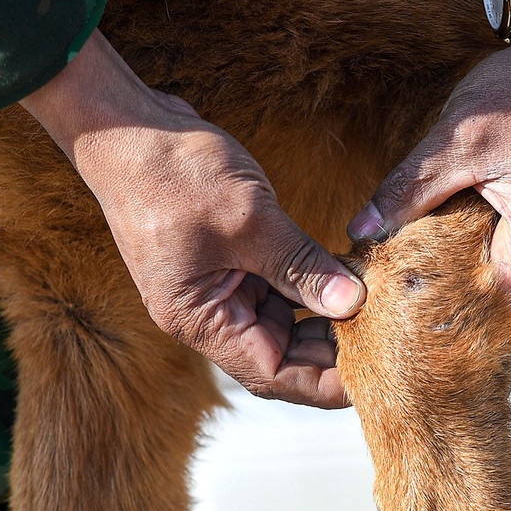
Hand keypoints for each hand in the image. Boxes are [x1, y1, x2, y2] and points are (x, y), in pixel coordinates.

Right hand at [21, 33, 364, 407]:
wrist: (123, 128)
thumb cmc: (173, 173)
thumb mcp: (250, 219)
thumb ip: (302, 265)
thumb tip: (353, 303)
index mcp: (199, 321)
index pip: (273, 375)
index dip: (324, 383)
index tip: (374, 376)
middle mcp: (204, 316)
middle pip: (278, 356)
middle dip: (330, 352)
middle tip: (387, 339)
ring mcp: (212, 288)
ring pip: (279, 324)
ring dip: (322, 317)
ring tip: (374, 306)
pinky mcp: (222, 261)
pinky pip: (272, 290)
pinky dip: (306, 285)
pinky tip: (344, 274)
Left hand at [348, 0, 510, 326]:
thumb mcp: (457, 136)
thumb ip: (408, 188)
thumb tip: (357, 231)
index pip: (507, 316)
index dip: (463, 333)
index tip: (415, 339)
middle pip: (510, 308)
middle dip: (459, 317)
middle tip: (402, 321)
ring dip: (472, 288)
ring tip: (415, 289)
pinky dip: (487, 263)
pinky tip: (445, 255)